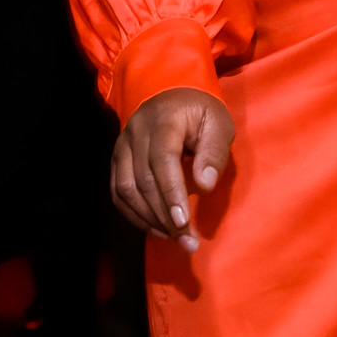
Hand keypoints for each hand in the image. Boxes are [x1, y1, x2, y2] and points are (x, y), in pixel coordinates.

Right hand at [112, 86, 233, 251]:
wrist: (173, 96)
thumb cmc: (201, 113)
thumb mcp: (219, 124)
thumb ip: (214, 152)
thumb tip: (205, 185)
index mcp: (163, 120)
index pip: (162, 159)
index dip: (171, 192)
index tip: (183, 221)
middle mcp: (135, 132)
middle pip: (143, 179)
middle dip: (164, 215)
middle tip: (187, 241)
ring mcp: (122, 146)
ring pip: (125, 189)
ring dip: (148, 218)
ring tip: (174, 237)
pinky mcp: (116, 159)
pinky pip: (117, 192)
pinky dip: (134, 214)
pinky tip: (155, 228)